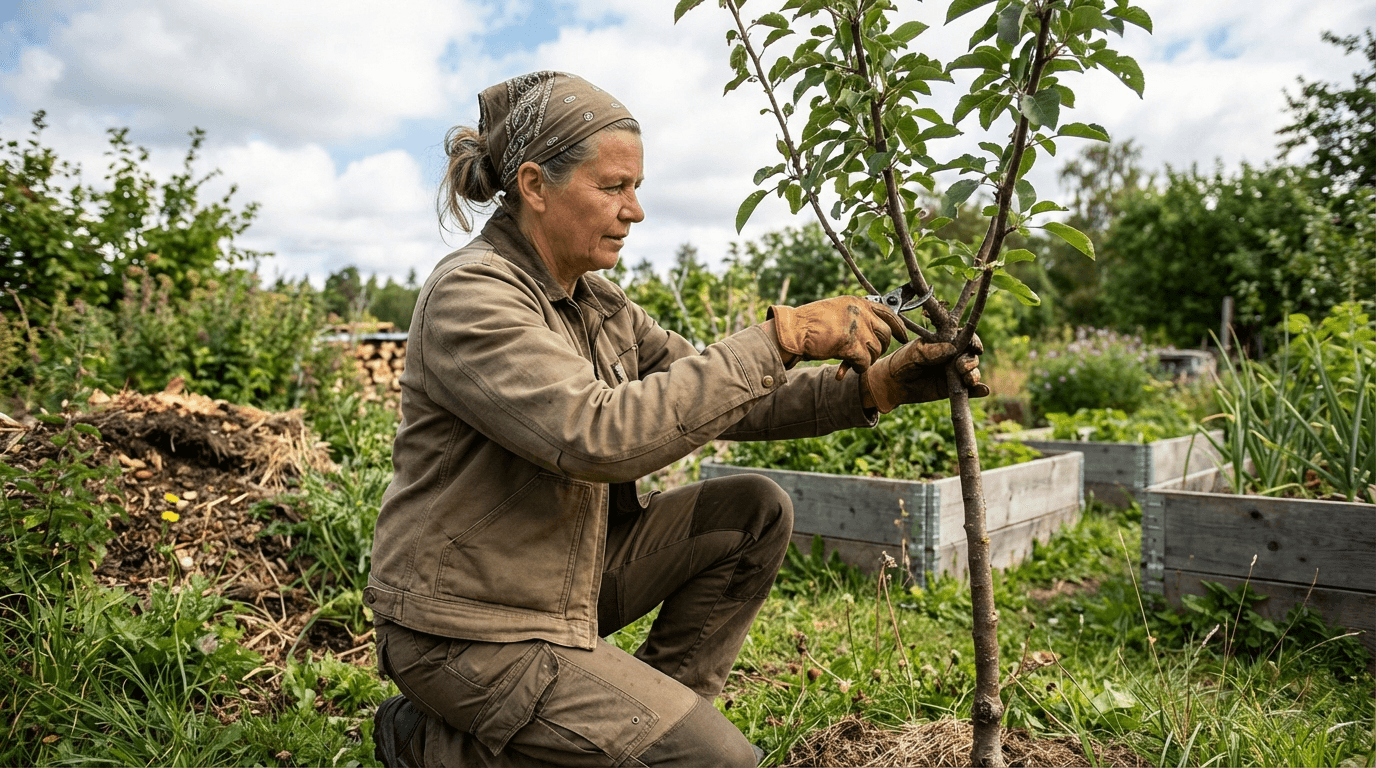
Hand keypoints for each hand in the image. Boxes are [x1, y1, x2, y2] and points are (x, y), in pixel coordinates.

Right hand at [768, 296, 908, 378]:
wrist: (793, 330)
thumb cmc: (809, 323)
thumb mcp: (836, 311)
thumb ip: (855, 316)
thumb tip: (873, 332)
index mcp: (857, 302)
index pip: (888, 312)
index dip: (899, 327)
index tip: (903, 337)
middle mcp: (860, 312)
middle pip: (884, 335)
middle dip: (879, 348)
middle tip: (867, 356)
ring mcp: (856, 328)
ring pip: (875, 351)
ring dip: (864, 360)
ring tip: (848, 362)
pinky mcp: (850, 344)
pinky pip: (864, 363)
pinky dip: (856, 369)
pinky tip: (843, 370)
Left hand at [862, 335, 990, 412]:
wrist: (893, 384)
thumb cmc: (902, 362)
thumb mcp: (914, 353)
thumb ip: (931, 351)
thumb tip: (952, 349)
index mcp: (945, 341)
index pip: (964, 337)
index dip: (973, 341)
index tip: (975, 347)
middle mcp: (953, 356)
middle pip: (971, 355)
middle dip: (971, 361)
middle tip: (962, 367)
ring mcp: (954, 372)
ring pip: (972, 372)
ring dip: (974, 375)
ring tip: (968, 380)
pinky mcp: (954, 388)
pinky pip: (969, 390)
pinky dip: (978, 390)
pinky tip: (983, 390)